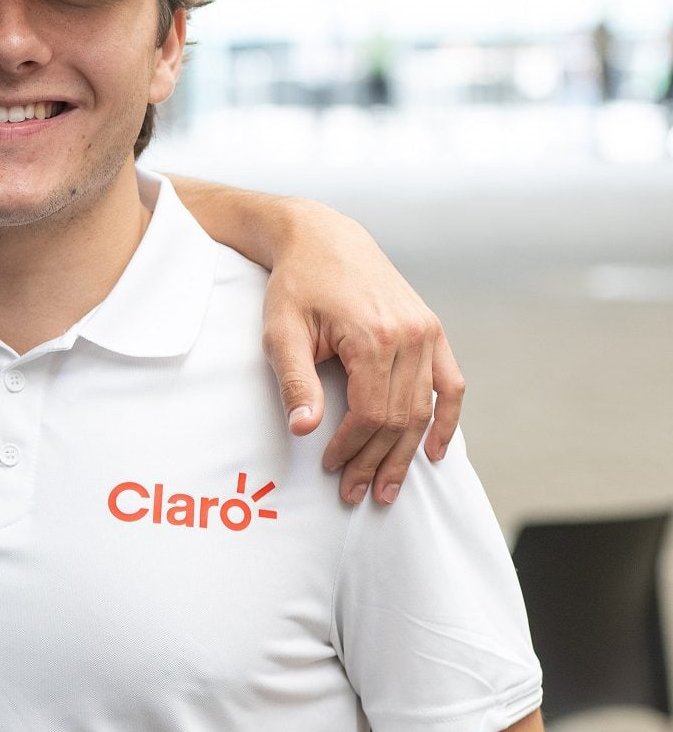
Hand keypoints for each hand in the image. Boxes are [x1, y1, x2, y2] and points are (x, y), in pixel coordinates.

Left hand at [260, 202, 464, 506]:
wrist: (322, 239)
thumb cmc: (296, 285)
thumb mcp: (281, 331)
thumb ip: (295, 381)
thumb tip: (303, 429)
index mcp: (375, 337)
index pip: (371, 413)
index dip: (352, 448)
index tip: (330, 467)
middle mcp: (410, 336)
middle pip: (400, 418)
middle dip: (377, 461)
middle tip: (356, 493)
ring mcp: (427, 332)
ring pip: (424, 408)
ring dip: (407, 452)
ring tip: (388, 487)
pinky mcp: (431, 329)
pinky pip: (450, 383)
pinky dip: (446, 419)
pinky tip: (434, 451)